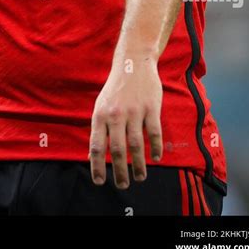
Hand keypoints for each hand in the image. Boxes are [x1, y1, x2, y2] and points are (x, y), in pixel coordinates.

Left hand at [88, 57, 162, 188]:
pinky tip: (156, 158)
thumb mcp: (101, 106)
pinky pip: (154, 132)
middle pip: (118, 149)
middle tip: (123, 185)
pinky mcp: (151, 108)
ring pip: (136, 144)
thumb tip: (92, 155)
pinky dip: (156, 148)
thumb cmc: (115, 89)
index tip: (99, 181)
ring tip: (139, 177)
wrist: (133, 63)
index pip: (96, 145)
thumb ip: (99, 130)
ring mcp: (134, 111)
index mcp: (100, 115)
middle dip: (120, 171)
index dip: (97, 166)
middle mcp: (116, 114)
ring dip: (138, 164)